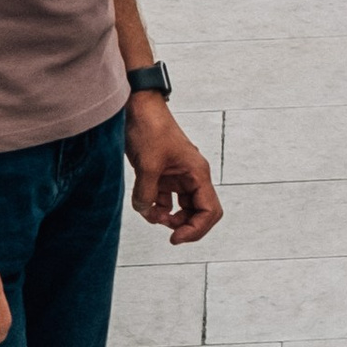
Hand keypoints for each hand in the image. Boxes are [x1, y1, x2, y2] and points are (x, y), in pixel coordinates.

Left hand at [128, 95, 222, 242]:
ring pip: (179, 209)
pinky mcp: (162, 175)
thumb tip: (145, 212)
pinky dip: (154, 207)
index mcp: (197, 174)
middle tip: (165, 230)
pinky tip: (144, 204)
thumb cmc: (151, 128)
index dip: (196, 229)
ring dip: (166, 217)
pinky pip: (163, 200)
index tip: (176, 238)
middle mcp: (191, 177)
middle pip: (197, 213)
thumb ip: (146, 194)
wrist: (137, 108)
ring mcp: (177, 177)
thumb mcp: (148, 164)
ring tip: (150, 213)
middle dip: (182, 225)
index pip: (209, 211)